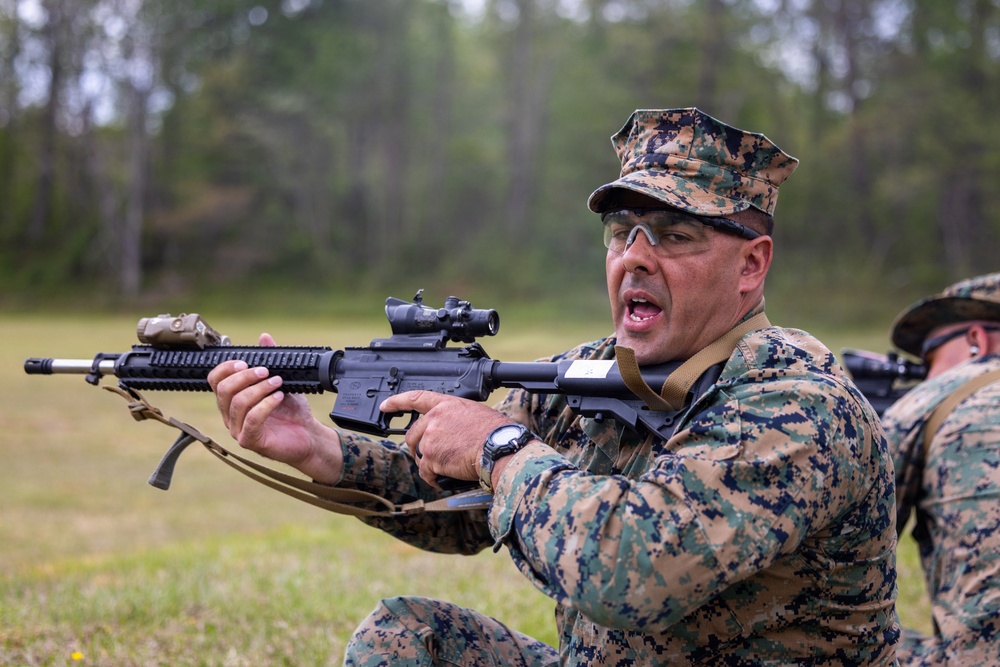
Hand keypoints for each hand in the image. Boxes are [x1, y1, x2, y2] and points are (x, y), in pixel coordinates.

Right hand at [207, 333, 342, 483]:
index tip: (244, 362)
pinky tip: (278, 397)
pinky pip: (252, 419)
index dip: (226, 369)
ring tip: (278, 383)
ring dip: (259, 389)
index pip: (215, 381)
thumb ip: (270, 361)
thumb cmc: (292, 411)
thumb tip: (264, 337)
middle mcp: (230, 415)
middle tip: (266, 372)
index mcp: (232, 400)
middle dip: (245, 377)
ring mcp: (238, 430)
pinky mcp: (250, 441)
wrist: (308, 436)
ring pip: (237, 403)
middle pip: (223, 390)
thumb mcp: (281, 382)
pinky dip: (266, 404)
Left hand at [380, 391, 514, 487]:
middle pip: (413, 434)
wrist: (498, 448)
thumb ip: (456, 417)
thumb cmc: (496, 432)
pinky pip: (425, 472)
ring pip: (419, 455)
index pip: (416, 399)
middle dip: (419, 447)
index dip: (398, 402)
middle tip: (432, 456)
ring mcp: (430, 438)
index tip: (386, 406)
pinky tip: (444, 478)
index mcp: (446, 405)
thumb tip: (454, 428)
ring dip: (429, 464)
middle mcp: (434, 419)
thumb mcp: (475, 413)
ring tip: (447, 467)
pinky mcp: (431, 457)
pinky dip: (433, 478)